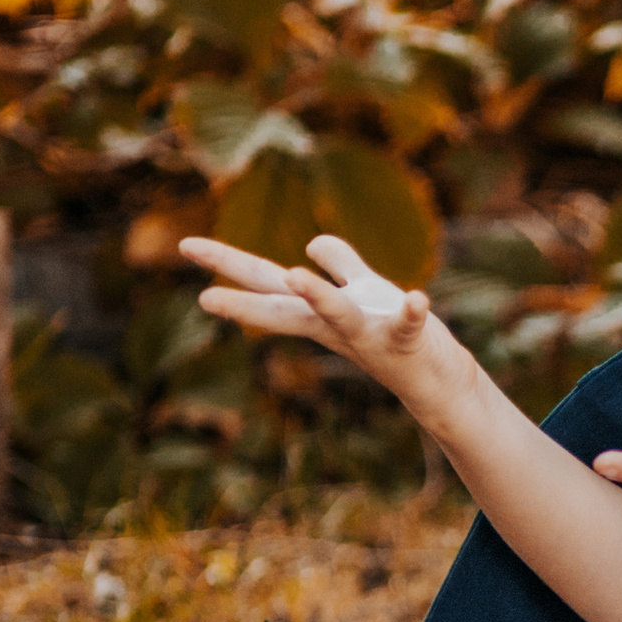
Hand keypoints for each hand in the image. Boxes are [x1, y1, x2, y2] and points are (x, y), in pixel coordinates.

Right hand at [182, 233, 448, 405]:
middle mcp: (334, 325)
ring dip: (318, 296)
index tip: (186, 246)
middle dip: (244, 298)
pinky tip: (417, 298)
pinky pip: (407, 325)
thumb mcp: (363, 290)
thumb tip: (311, 242)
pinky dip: (411, 312)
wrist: (435, 379)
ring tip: (295, 275)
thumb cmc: (394, 334)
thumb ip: (341, 264)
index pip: (267, 283)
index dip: (228, 263)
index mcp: (319, 308)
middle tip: (204, 296)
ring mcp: (368, 335)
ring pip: (339, 315)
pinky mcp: (406, 340)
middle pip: (283, 306)